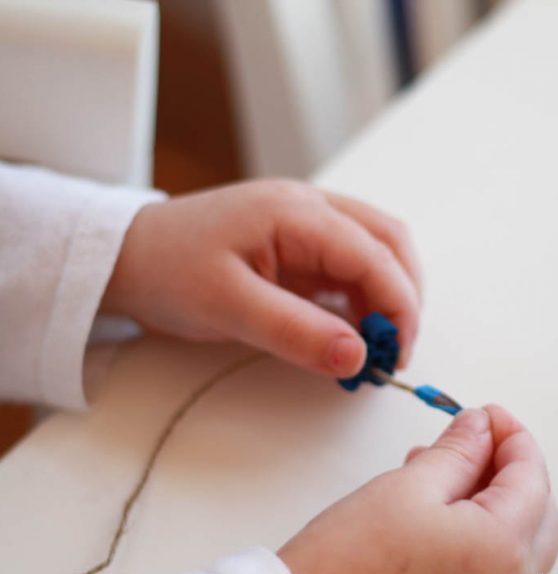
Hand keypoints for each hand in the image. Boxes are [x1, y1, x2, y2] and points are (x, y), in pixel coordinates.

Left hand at [102, 179, 420, 377]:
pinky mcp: (298, 244)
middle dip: (403, 297)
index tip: (395, 357)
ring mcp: (306, 223)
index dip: (399, 306)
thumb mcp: (228, 306)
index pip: (375, 254)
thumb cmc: (169, 271)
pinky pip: (346, 266)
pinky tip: (350, 329)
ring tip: (373, 345)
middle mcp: (310, 207)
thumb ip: (295, 331)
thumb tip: (358, 358)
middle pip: (388, 242)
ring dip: (386, 297)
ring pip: (374, 251)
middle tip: (391, 351)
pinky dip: (361, 298)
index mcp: (296, 212)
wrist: (130, 256)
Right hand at [278, 405, 557, 573]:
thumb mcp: (410, 485)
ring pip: (519, 540)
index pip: (531, 479)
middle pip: (537, 512)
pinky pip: (497, 566)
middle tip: (478, 435)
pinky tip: (446, 504)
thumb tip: (479, 426)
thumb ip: (457, 451)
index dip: (513, 436)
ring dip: (496, 496)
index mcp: (502, 550)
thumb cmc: (352, 556)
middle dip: (512, 466)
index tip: (489, 413)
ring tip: (449, 464)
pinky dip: (484, 528)